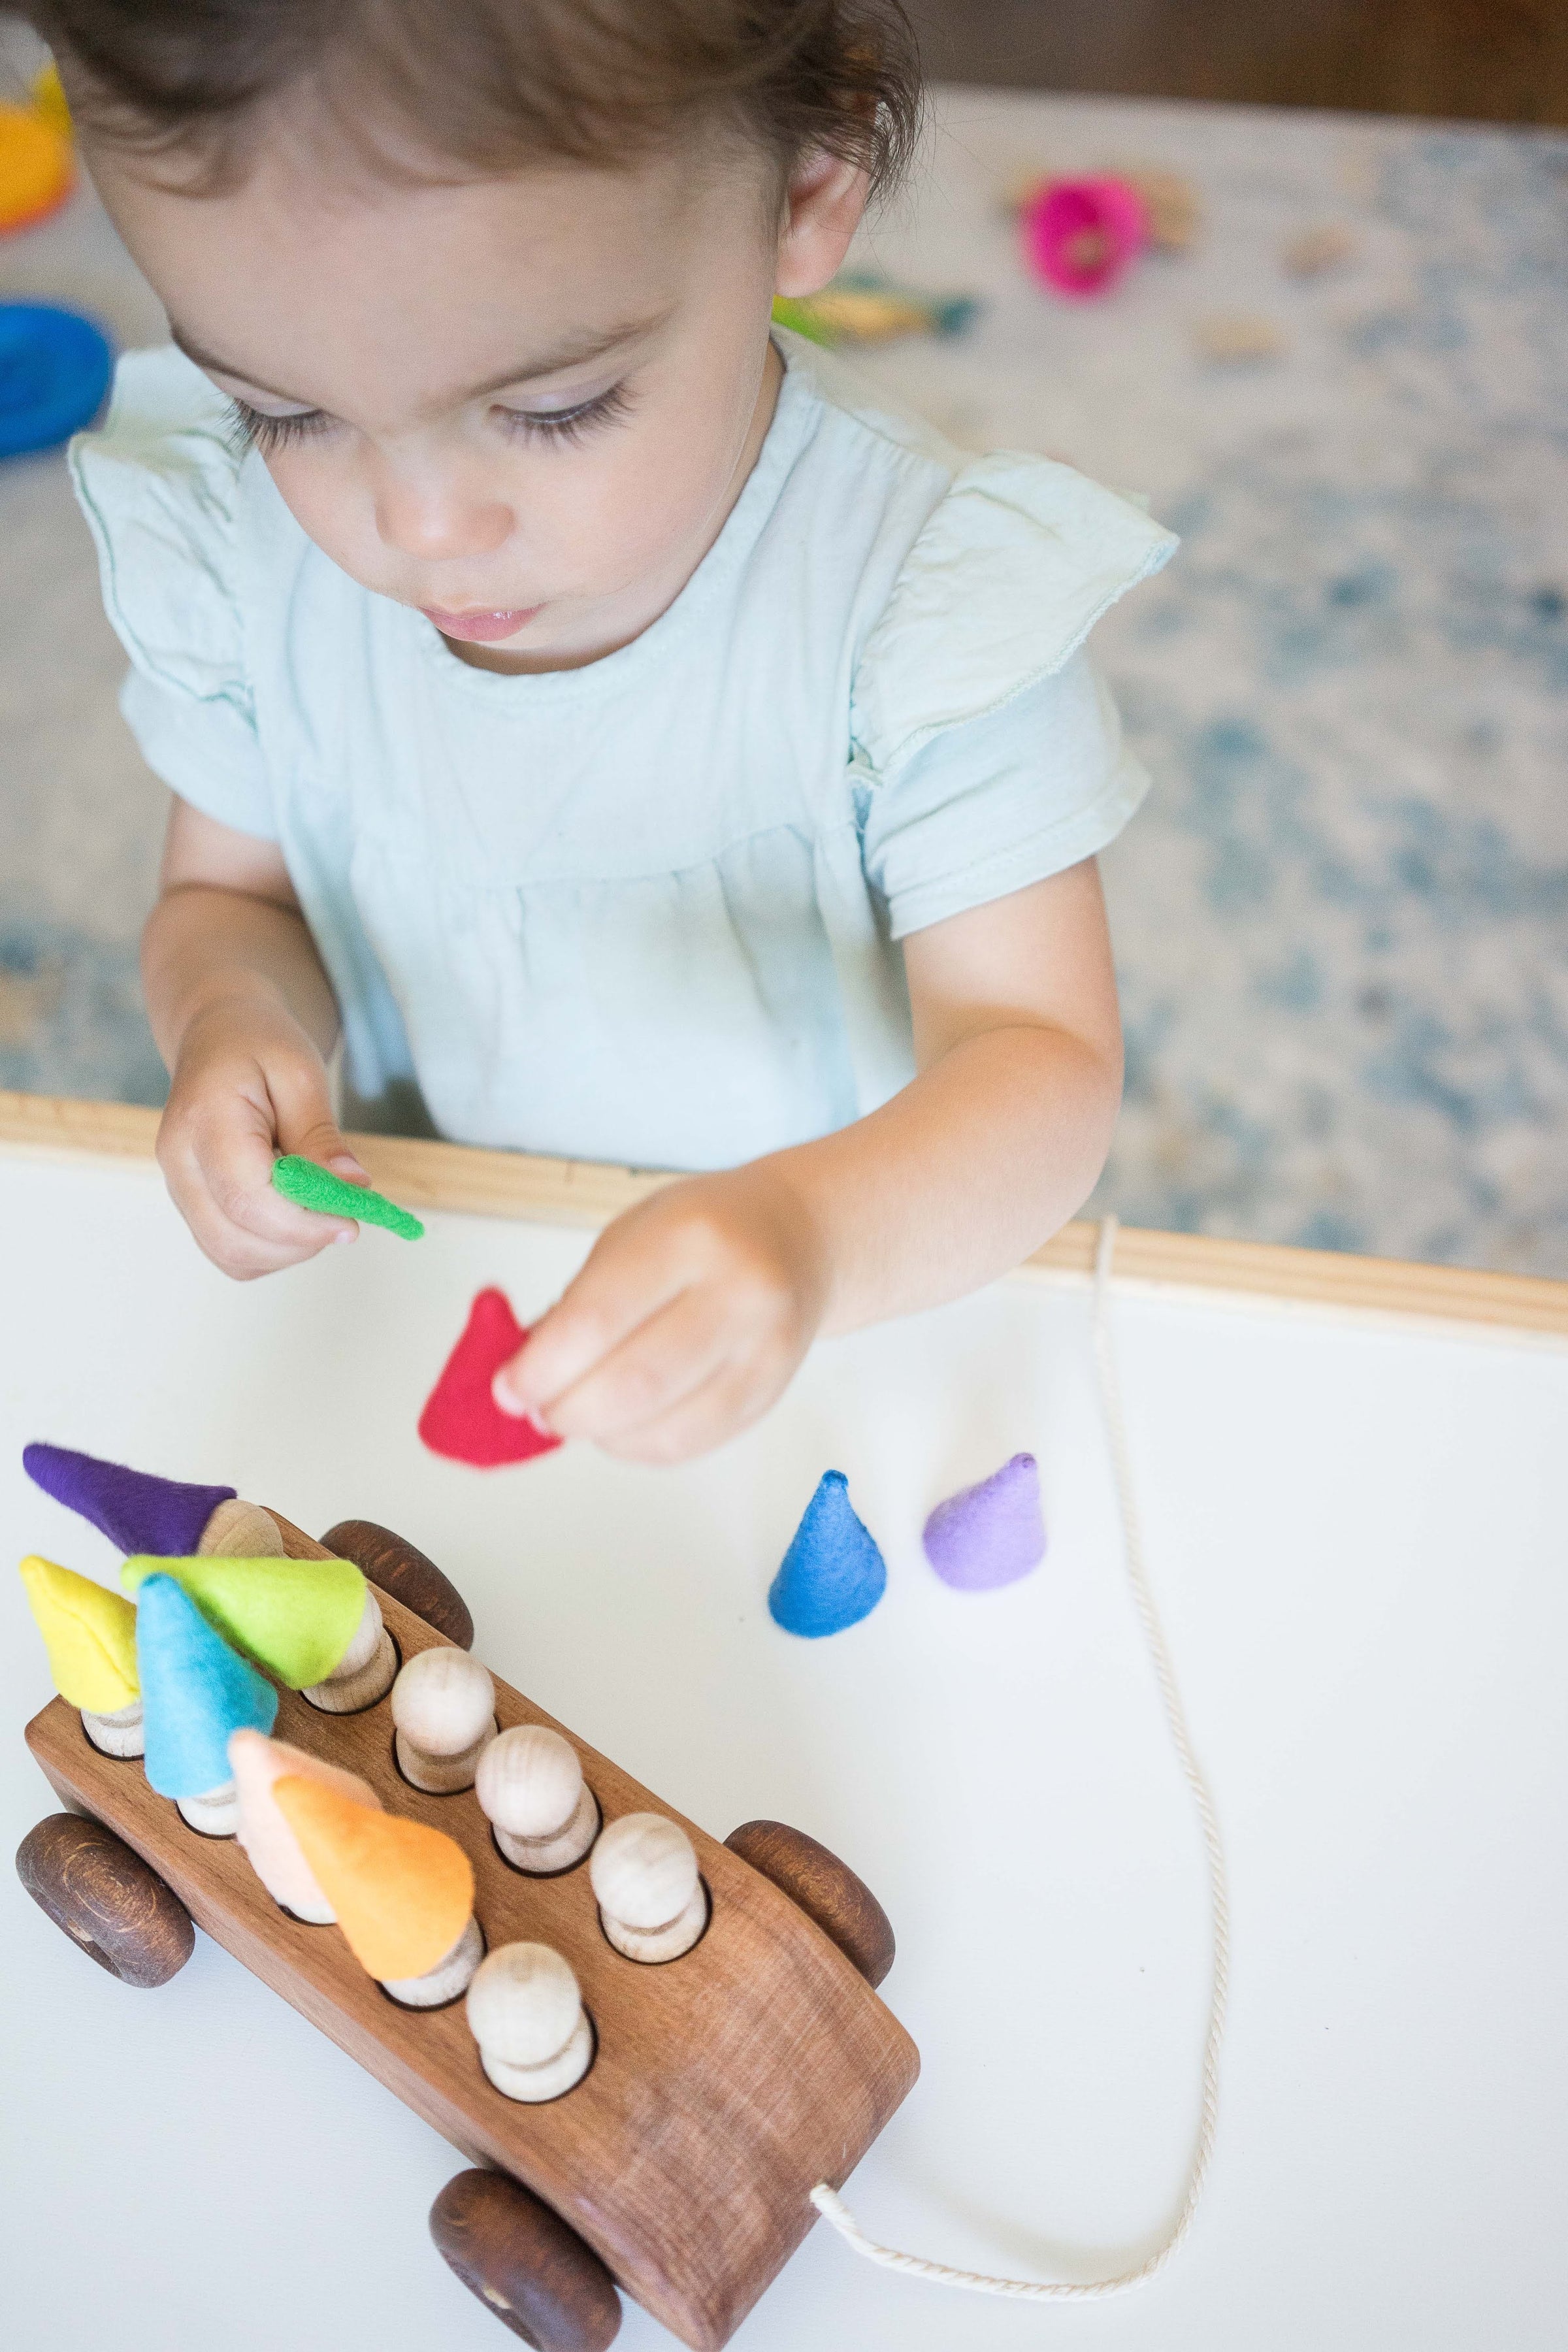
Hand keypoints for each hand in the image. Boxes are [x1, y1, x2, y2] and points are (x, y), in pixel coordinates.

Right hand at [155, 991, 368, 1278]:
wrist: (217, 1034)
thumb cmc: (257, 1045)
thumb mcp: (300, 1073)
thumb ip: (320, 1136)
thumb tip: (350, 1188)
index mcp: (203, 1121)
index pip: (247, 1198)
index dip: (303, 1223)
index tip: (351, 1221)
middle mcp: (179, 1162)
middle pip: (235, 1239)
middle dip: (300, 1242)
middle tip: (344, 1215)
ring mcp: (179, 1187)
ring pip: (232, 1255)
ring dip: (287, 1250)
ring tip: (320, 1211)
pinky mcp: (191, 1203)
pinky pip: (229, 1251)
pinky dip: (271, 1249)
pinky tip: (296, 1216)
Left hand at [493, 1164, 831, 1463]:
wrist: (799, 1235)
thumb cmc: (702, 1230)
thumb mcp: (632, 1236)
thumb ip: (579, 1304)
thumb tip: (520, 1378)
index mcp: (687, 1236)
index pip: (596, 1320)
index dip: (540, 1367)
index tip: (507, 1388)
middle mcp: (736, 1290)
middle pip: (632, 1382)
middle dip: (566, 1409)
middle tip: (537, 1411)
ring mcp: (764, 1346)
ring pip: (664, 1424)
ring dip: (600, 1434)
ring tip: (576, 1417)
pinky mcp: (773, 1390)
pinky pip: (693, 1443)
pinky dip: (639, 1447)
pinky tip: (619, 1429)